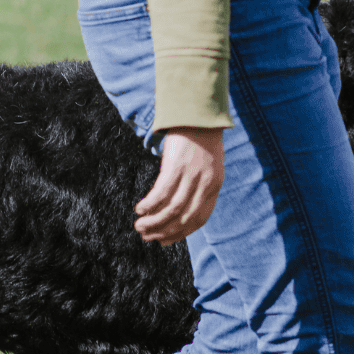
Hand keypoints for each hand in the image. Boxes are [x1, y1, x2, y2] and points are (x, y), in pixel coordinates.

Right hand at [134, 126, 223, 245]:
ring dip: (153, 222)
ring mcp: (191, 175)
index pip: (199, 219)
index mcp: (214, 186)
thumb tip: (181, 206)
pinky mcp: (176, 165)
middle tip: (146, 236)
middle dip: (163, 232)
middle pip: (183, 218)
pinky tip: (140, 209)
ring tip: (139, 226)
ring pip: (171, 209)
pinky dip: (150, 205)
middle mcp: (205, 184)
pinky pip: (161, 193)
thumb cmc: (200, 139)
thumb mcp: (208, 165)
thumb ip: (200, 185)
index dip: (180, 233)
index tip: (165, 240)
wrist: (199, 113)